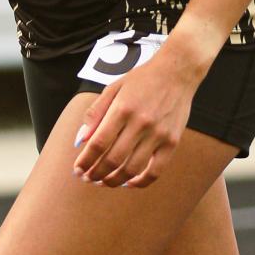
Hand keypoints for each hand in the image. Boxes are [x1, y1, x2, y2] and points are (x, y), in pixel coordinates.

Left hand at [72, 48, 196, 188]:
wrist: (178, 71)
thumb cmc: (142, 79)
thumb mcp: (113, 88)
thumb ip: (95, 114)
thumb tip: (80, 140)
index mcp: (122, 109)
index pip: (98, 143)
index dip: (85, 160)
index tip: (77, 169)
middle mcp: (140, 123)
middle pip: (113, 159)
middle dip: (95, 174)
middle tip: (87, 178)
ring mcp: (158, 134)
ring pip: (132, 169)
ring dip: (114, 181)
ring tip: (103, 182)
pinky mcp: (172, 142)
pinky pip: (156, 171)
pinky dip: (141, 182)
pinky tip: (128, 182)